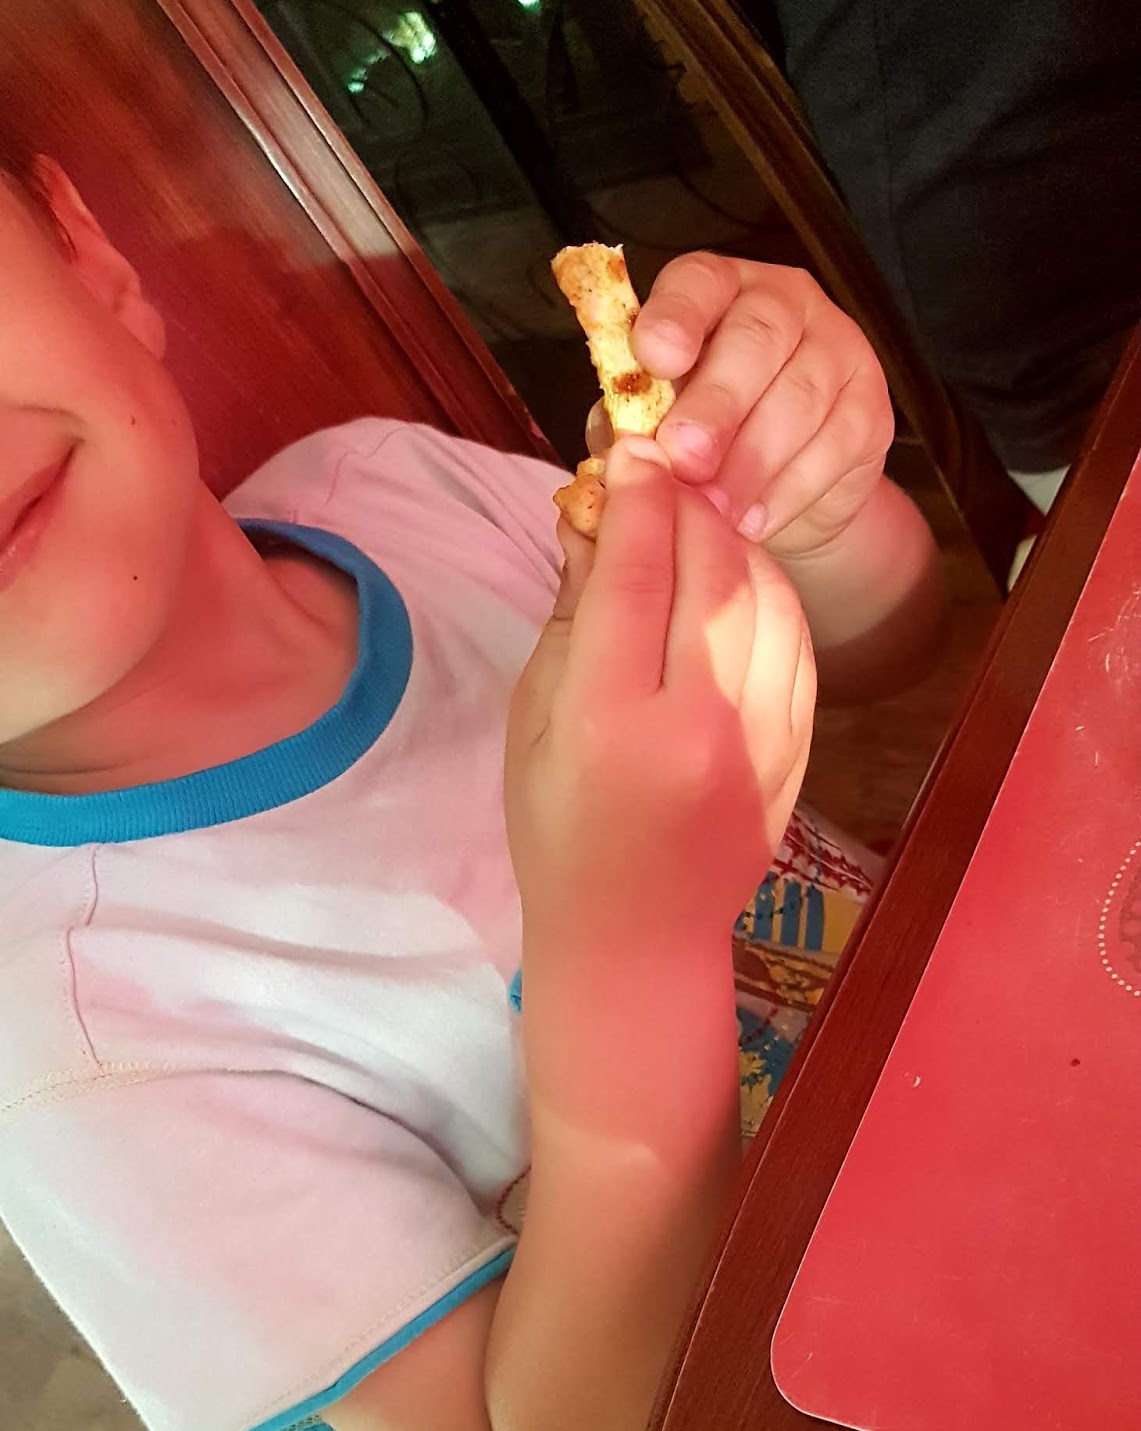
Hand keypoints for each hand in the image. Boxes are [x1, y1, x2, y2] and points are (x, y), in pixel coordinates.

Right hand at [506, 438, 815, 944]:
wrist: (636, 934)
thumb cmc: (558, 830)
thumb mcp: (533, 721)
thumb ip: (569, 615)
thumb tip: (594, 516)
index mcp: (610, 721)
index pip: (636, 575)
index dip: (637, 498)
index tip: (632, 450)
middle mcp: (697, 726)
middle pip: (713, 572)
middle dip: (691, 504)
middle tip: (667, 474)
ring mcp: (760, 743)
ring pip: (770, 599)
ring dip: (737, 542)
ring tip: (701, 527)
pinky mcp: (797, 754)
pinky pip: (798, 645)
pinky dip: (771, 595)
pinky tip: (740, 583)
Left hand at [606, 254, 895, 557]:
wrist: (780, 493)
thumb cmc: (701, 443)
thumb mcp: (655, 424)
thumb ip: (634, 422)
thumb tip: (620, 450)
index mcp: (716, 291)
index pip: (699, 282)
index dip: (676, 316)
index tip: (653, 358)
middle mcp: (783, 302)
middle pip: (757, 339)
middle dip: (717, 405)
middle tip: (685, 460)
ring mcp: (837, 349)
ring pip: (800, 397)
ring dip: (751, 461)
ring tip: (714, 511)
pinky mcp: (871, 408)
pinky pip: (834, 446)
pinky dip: (790, 490)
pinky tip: (755, 521)